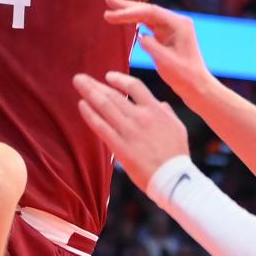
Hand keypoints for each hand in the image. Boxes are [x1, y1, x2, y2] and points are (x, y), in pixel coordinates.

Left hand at [74, 71, 188, 191]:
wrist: (174, 179)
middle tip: (80, 77)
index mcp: (156, 110)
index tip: (108, 76)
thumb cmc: (177, 154)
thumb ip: (166, 112)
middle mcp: (140, 117)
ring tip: (78, 83)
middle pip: (114, 95)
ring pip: (105, 106)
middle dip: (95, 84)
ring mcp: (129, 131)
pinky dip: (90, 114)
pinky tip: (81, 105)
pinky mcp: (120, 147)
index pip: (135, 86)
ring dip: (89, 93)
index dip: (119, 79)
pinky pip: (101, 127)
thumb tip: (159, 104)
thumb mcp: (177, 126)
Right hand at [105, 0, 210, 101]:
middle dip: (127, 6)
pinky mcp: (166, 35)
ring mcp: (171, 28)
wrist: (197, 87)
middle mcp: (175, 22)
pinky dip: (134, 21)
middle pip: (147, 9)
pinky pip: (148, 24)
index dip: (129, 12)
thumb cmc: (185, 76)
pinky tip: (123, 18)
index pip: (150, 12)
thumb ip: (152, 47)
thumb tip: (140, 35)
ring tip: (110, 5)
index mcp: (179, 24)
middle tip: (108, 0)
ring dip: (128, 11)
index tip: (111, 16)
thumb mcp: (166, 62)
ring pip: (146, 15)